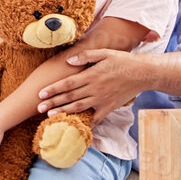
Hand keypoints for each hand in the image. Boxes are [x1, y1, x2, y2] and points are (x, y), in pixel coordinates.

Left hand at [36, 48, 151, 124]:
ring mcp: (101, 100)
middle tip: (38, 108)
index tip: (40, 94)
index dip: (53, 89)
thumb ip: (86, 56)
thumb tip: (69, 61)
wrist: (142, 73)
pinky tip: (76, 126)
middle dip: (52, 103)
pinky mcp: (109, 107)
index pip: (67, 84)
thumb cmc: (123, 61)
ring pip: (78, 107)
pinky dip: (85, 123)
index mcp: (91, 75)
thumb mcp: (104, 53)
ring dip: (63, 112)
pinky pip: (95, 118)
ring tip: (50, 116)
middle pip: (69, 97)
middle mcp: (94, 89)